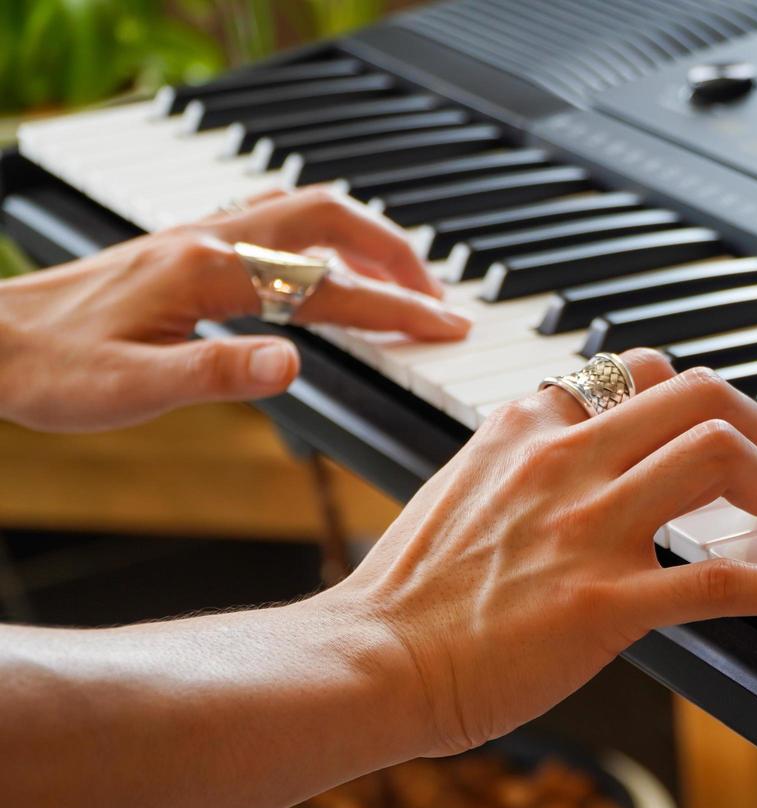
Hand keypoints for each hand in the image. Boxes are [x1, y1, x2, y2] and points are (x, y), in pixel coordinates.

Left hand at [0, 187, 469, 431]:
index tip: (447, 328)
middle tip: (438, 298)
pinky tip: (321, 263)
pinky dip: (320, 237)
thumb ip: (219, 375)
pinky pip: (271, 222)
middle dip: (396, 256)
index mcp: (208, 273)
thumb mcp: (134, 389)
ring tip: (399, 279)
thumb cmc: (51, 369)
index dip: (397, 309)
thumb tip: (294, 366)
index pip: (328, 286)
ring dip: (362, 238)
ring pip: (303, 211)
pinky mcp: (184, 249)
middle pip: (330, 220)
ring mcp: (196, 238)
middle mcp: (208, 241)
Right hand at [316, 349, 756, 754]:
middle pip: (699, 395)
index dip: (702, 399)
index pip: (642, 370)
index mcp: (528, 424)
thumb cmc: (409, 593)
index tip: (727, 434)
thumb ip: (528, 461)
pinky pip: (724, 581)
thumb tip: (584, 459)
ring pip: (720, 458)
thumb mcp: (465, 489)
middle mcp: (565, 456)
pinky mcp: (606, 603)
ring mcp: (588, 526)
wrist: (370, 662)